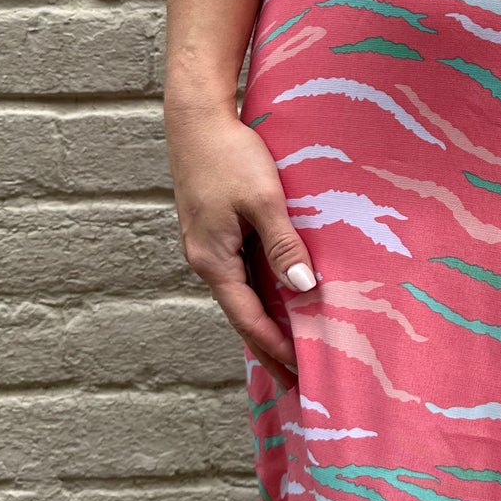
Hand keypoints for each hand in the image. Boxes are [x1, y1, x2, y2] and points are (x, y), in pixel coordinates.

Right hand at [164, 103, 314, 389]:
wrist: (196, 118)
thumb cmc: (230, 155)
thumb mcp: (263, 200)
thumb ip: (283, 245)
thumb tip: (304, 289)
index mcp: (214, 260)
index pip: (248, 318)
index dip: (274, 346)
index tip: (300, 373)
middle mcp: (207, 259)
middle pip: (241, 314)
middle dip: (267, 347)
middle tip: (293, 382)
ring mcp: (209, 245)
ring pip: (241, 293)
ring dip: (265, 321)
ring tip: (291, 348)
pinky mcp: (215, 230)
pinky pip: (241, 272)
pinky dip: (260, 293)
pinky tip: (278, 298)